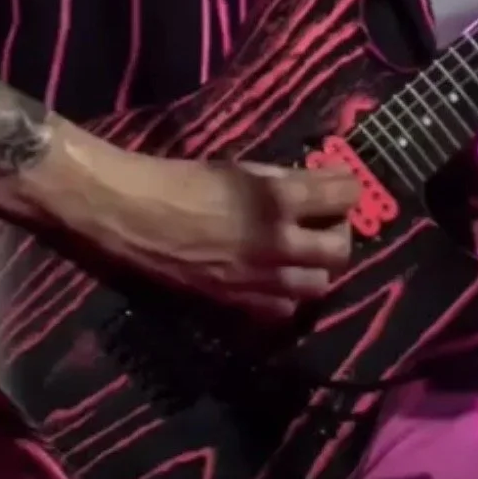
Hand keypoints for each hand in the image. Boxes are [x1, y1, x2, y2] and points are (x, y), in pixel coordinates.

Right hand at [69, 140, 359, 318]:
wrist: (130, 217)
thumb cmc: (179, 181)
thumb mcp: (238, 169)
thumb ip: (281, 181)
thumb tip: (314, 185)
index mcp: (278, 198)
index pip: (344, 194)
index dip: (347, 186)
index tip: (340, 184)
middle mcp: (278, 243)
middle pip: (341, 249)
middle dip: (339, 231)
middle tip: (324, 220)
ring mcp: (260, 281)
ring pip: (319, 285)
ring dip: (318, 266)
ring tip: (302, 252)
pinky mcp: (239, 306)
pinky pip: (283, 309)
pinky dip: (287, 294)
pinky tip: (274, 277)